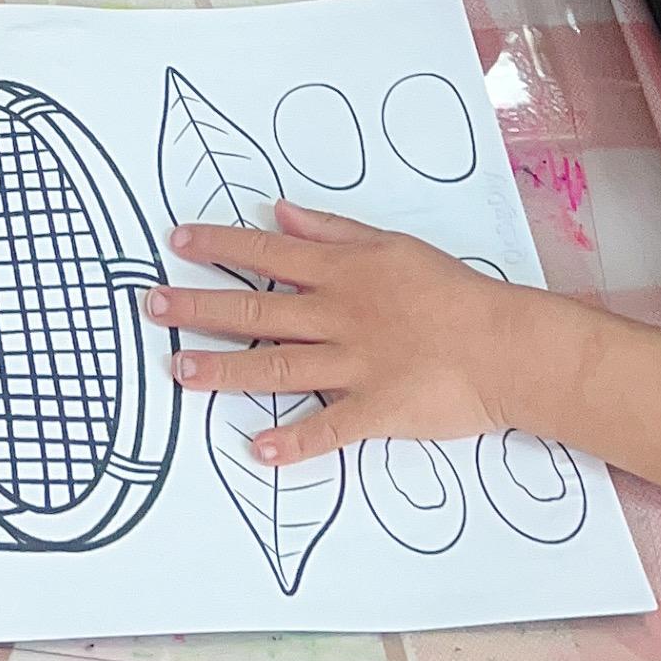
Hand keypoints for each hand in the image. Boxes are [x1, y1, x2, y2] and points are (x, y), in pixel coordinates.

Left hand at [147, 202, 544, 462]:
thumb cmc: (452, 290)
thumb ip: (332, 229)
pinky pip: (328, 428)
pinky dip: (293, 441)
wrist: (506, 345)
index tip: (178, 242)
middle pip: (257, 309)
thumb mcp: (391, 243)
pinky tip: (258, 449)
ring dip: (225, 371)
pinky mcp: (375, 410)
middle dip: (200, 307)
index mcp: (343, 271)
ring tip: (180, 372)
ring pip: (277, 367)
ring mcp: (354, 364)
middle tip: (153, 305)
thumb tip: (280, 210)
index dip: (220, 245)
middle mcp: (339, 315)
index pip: (268, 252)